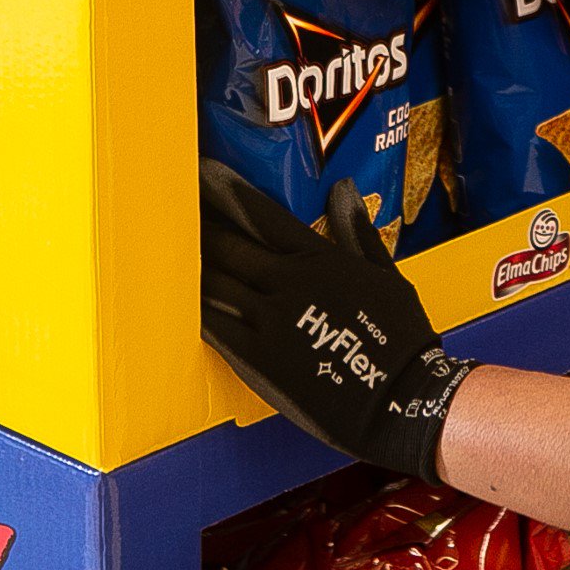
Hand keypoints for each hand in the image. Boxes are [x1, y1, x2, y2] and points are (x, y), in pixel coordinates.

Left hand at [199, 160, 478, 481]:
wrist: (401, 400)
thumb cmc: (402, 336)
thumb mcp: (386, 274)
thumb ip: (356, 230)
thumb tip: (342, 188)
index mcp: (322, 259)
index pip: (262, 214)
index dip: (227, 190)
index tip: (202, 170)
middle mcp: (290, 283)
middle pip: (229, 245)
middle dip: (198, 223)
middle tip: (173, 206)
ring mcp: (270, 321)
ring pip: (216, 283)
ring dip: (192, 264)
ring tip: (168, 248)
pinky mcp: (258, 359)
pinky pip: (215, 325)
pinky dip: (195, 307)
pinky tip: (181, 297)